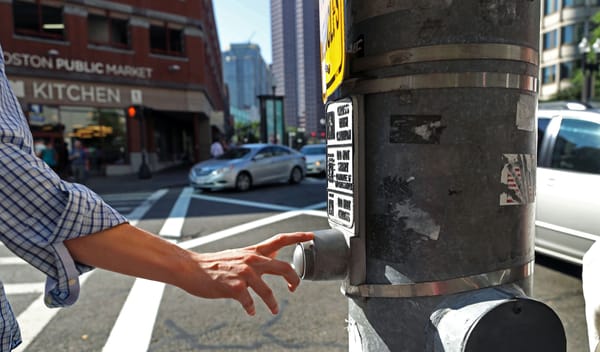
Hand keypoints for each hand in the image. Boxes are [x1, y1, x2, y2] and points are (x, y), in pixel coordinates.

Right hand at [181, 232, 313, 315]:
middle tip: (295, 288)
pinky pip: (250, 302)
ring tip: (274, 310)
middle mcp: (251, 260)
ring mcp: (243, 274)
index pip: (280, 239)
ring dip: (273, 303)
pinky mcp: (235, 288)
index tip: (312, 235)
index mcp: (253, 251)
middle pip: (283, 267)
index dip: (298, 236)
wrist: (191, 268)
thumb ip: (257, 256)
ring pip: (268, 291)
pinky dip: (251, 308)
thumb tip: (274, 255)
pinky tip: (250, 311)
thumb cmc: (215, 264)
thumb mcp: (240, 254)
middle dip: (294, 279)